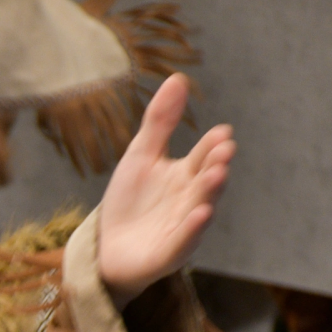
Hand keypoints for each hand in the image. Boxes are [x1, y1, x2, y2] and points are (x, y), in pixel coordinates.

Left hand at [98, 74, 235, 308]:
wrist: (107, 250)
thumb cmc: (129, 202)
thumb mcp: (140, 157)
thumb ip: (159, 122)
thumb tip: (178, 78)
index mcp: (187, 176)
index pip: (203, 156)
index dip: (212, 145)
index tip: (221, 132)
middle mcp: (191, 200)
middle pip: (206, 181)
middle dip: (215, 165)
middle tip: (224, 149)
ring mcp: (183, 228)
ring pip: (200, 208)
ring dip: (210, 192)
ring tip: (217, 175)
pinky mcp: (169, 253)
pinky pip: (184, 240)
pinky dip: (192, 228)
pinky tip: (201, 214)